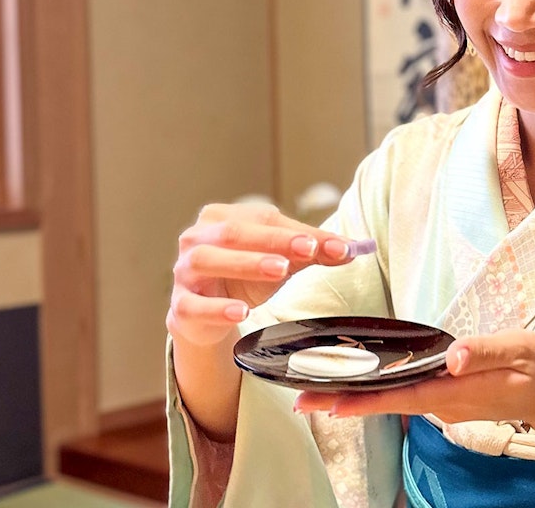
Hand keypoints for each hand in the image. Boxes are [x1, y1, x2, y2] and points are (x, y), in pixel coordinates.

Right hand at [167, 201, 362, 347]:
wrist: (207, 316)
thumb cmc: (243, 277)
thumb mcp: (281, 260)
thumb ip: (314, 251)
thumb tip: (353, 248)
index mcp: (221, 218)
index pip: (262, 219)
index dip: (297, 231)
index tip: (335, 245)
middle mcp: (196, 239)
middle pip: (233, 233)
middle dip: (273, 241)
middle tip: (306, 250)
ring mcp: (184, 273)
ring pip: (208, 261)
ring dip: (246, 264)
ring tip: (279, 270)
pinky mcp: (180, 307)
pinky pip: (194, 305)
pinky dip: (217, 308)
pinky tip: (241, 312)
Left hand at [293, 328, 534, 428]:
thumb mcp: (521, 349)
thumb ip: (485, 351)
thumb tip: (453, 355)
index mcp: (457, 391)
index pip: (402, 397)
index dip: (364, 400)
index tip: (329, 404)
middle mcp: (444, 403)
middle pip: (387, 403)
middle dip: (343, 402)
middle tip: (300, 401)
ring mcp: (445, 404)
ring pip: (393, 400)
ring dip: (356, 396)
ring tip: (315, 390)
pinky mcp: (447, 398)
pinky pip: (405, 395)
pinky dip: (378, 390)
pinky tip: (359, 382)